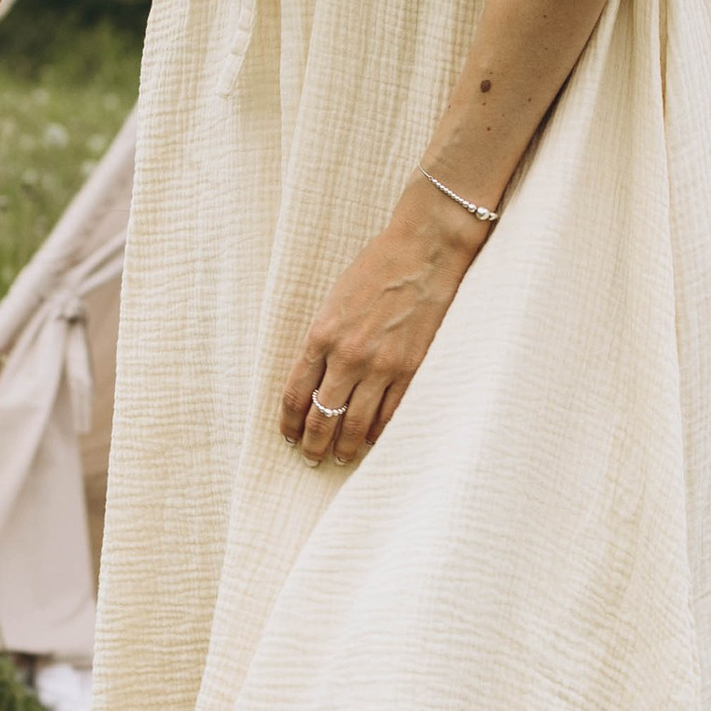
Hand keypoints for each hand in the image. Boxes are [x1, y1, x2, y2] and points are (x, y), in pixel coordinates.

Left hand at [282, 186, 481, 460]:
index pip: (295, 394)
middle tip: (311, 458)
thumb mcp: (334, 300)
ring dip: (345, 446)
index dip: (290, 422)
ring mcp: (381, 366)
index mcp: (321, 335)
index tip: (288, 436)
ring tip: (340, 458)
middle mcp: (347, 356)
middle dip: (314, 443)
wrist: (422, 252)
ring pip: (356, 423)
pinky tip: (372, 441)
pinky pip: (391, 413)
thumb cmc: (376, 267)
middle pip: (322, 416)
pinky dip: (379, 432)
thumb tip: (316, 377)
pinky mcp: (411, 369)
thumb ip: (323, 340)